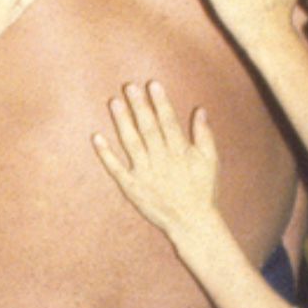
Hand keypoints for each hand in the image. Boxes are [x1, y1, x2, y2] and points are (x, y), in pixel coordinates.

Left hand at [94, 81, 220, 241]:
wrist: (192, 222)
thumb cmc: (203, 190)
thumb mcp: (210, 161)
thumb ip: (204, 135)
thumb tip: (200, 110)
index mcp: (180, 152)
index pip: (168, 122)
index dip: (160, 103)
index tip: (152, 84)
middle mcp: (161, 160)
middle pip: (148, 129)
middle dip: (139, 107)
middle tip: (129, 87)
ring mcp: (145, 174)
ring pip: (131, 143)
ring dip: (122, 123)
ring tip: (114, 102)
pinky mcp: (132, 187)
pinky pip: (116, 169)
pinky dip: (106, 154)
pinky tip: (96, 138)